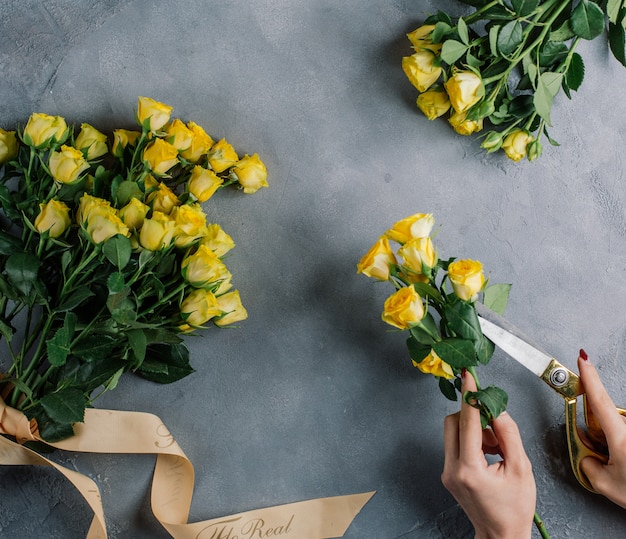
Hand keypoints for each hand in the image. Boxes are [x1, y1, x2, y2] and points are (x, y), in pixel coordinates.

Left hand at [442, 370, 535, 538]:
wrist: (501, 535)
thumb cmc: (514, 508)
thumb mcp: (522, 469)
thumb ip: (509, 434)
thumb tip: (498, 410)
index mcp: (470, 469)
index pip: (466, 422)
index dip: (469, 397)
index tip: (468, 377)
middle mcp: (452, 469)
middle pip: (453, 423)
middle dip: (473, 416)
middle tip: (496, 428)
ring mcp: (447, 472)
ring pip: (453, 432)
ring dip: (474, 430)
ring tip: (497, 448)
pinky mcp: (448, 473)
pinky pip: (455, 444)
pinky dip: (471, 441)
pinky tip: (489, 455)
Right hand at [578, 352, 625, 507]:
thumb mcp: (606, 485)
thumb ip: (588, 464)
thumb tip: (586, 456)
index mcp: (621, 438)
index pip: (599, 400)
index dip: (589, 377)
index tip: (582, 358)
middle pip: (607, 418)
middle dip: (599, 432)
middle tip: (601, 456)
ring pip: (620, 429)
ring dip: (615, 444)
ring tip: (621, 466)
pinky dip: (624, 449)